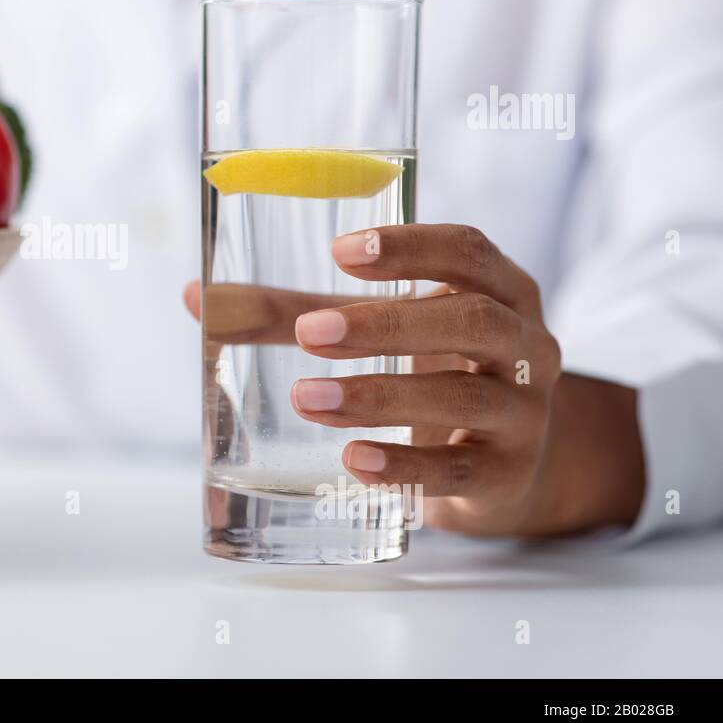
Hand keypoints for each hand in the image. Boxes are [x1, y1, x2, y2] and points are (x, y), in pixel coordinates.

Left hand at [185, 224, 644, 536]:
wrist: (503, 466)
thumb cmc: (432, 372)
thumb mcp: (377, 333)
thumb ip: (294, 311)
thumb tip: (196, 297)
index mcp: (498, 289)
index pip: (468, 251)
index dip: (410, 247)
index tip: (340, 250)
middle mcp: (526, 344)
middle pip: (468, 321)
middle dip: (385, 324)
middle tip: (310, 332)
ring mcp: (525, 413)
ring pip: (462, 396)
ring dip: (379, 396)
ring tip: (306, 398)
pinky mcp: (508, 476)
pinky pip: (458, 471)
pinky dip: (404, 466)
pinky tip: (352, 459)